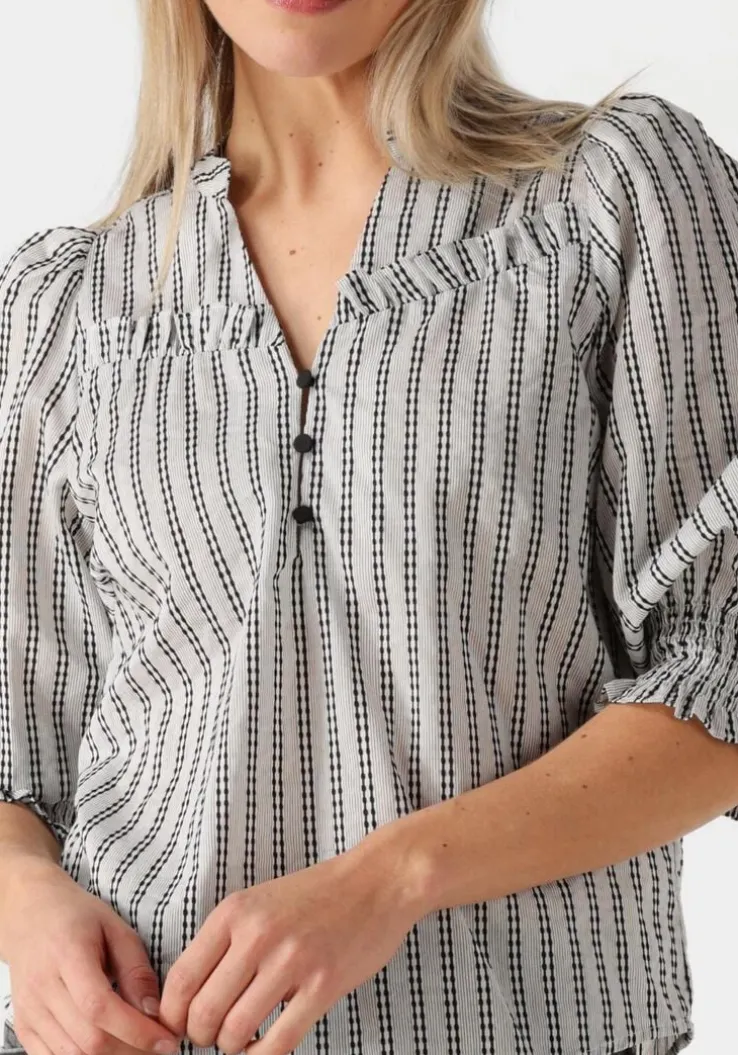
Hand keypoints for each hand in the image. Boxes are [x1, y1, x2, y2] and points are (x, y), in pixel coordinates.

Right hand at [2, 858, 182, 1054]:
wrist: (31, 915)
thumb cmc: (78, 917)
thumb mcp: (116, 929)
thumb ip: (136, 969)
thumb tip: (154, 1012)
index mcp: (67, 954)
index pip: (100, 1007)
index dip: (136, 1031)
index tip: (167, 1041)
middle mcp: (42, 987)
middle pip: (88, 1039)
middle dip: (131, 1049)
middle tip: (159, 1044)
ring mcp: (29, 1010)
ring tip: (137, 1044)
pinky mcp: (23, 1026)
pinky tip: (109, 1047)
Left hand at [156, 838, 422, 1054]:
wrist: (377, 881)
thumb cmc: (317, 895)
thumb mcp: (260, 901)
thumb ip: (226, 941)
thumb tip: (190, 995)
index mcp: (234, 912)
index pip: (181, 979)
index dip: (172, 1015)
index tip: (180, 1025)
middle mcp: (257, 935)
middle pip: (203, 1012)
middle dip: (201, 1036)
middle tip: (213, 1036)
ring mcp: (291, 960)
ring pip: (235, 1032)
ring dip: (232, 1046)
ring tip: (242, 1037)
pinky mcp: (323, 985)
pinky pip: (278, 1042)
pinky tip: (264, 1046)